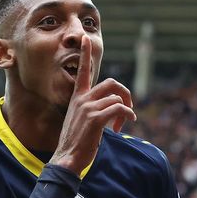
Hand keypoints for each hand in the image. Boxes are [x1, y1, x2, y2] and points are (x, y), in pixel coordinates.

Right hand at [49, 35, 135, 173]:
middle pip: (112, 83)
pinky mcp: (95, 119)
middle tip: (129, 109)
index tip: (84, 38)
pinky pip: (119, 109)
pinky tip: (123, 125)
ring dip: (125, 112)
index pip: (82, 71)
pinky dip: (126, 116)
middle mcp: (82, 99)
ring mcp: (88, 108)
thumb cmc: (76, 142)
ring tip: (120, 126)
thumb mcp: (82, 120)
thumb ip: (94, 109)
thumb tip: (114, 106)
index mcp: (78, 97)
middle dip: (126, 94)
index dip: (84, 53)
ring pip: (117, 98)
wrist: (67, 158)